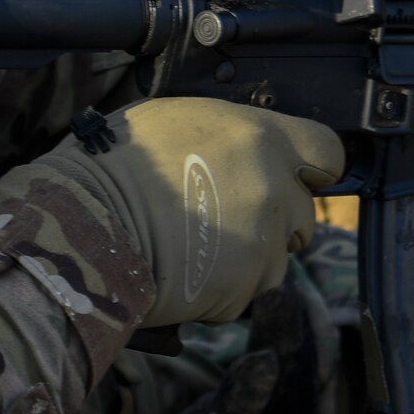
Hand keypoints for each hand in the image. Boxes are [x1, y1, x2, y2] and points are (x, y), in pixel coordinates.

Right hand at [38, 98, 343, 326]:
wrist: (86, 224)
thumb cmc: (116, 164)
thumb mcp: (178, 120)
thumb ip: (231, 136)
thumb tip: (247, 149)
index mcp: (261, 138)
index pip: (328, 151)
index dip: (313, 169)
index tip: (298, 177)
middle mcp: (273, 189)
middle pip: (304, 214)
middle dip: (274, 221)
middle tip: (225, 218)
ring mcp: (262, 243)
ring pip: (277, 260)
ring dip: (248, 260)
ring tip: (195, 246)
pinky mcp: (242, 288)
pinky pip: (244, 294)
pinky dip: (221, 290)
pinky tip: (183, 271)